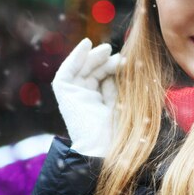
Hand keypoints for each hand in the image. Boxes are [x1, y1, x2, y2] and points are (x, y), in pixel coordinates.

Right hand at [52, 38, 120, 156]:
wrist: (107, 149)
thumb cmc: (122, 129)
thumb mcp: (125, 101)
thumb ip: (120, 83)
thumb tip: (123, 61)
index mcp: (101, 106)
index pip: (105, 79)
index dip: (113, 67)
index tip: (128, 60)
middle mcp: (86, 102)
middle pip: (92, 73)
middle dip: (103, 60)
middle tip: (119, 53)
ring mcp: (75, 99)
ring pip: (80, 70)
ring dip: (92, 57)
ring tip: (106, 49)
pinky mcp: (65, 97)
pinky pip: (66, 73)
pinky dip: (74, 58)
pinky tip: (86, 45)